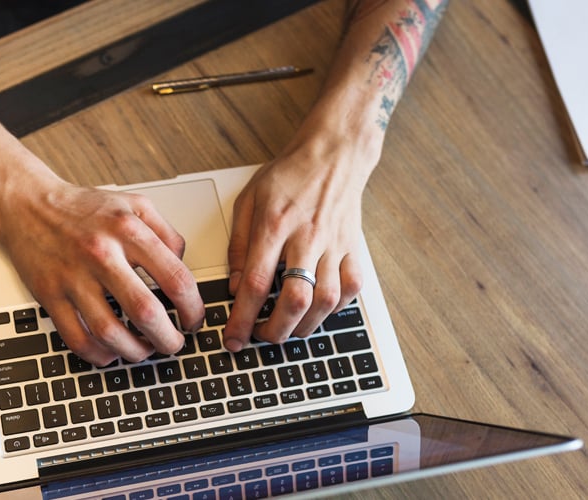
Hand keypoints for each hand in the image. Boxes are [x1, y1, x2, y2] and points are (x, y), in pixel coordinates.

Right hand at [0, 170, 204, 364]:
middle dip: (168, 339)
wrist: (27, 204)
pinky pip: (77, 339)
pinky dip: (99, 355)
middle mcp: (101, 254)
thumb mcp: (135, 204)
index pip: (176, 279)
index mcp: (128, 230)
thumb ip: (166, 233)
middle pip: (146, 312)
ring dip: (135, 352)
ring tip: (145, 350)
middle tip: (174, 344)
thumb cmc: (83, 207)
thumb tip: (184, 268)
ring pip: (110, 333)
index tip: (194, 320)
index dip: (193, 309)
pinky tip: (111, 352)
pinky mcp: (50, 295)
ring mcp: (73, 278)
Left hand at [223, 145, 373, 350]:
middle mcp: (307, 238)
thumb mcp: (247, 201)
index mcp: (275, 225)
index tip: (233, 339)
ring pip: (326, 300)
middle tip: (261, 338)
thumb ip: (238, 245)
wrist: (333, 154)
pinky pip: (351, 289)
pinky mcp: (353, 249)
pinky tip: (318, 310)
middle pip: (295, 299)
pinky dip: (334, 308)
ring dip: (305, 325)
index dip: (242, 318)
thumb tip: (233, 286)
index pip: (256, 283)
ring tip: (287, 330)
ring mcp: (334, 245)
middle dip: (276, 330)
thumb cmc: (288, 175)